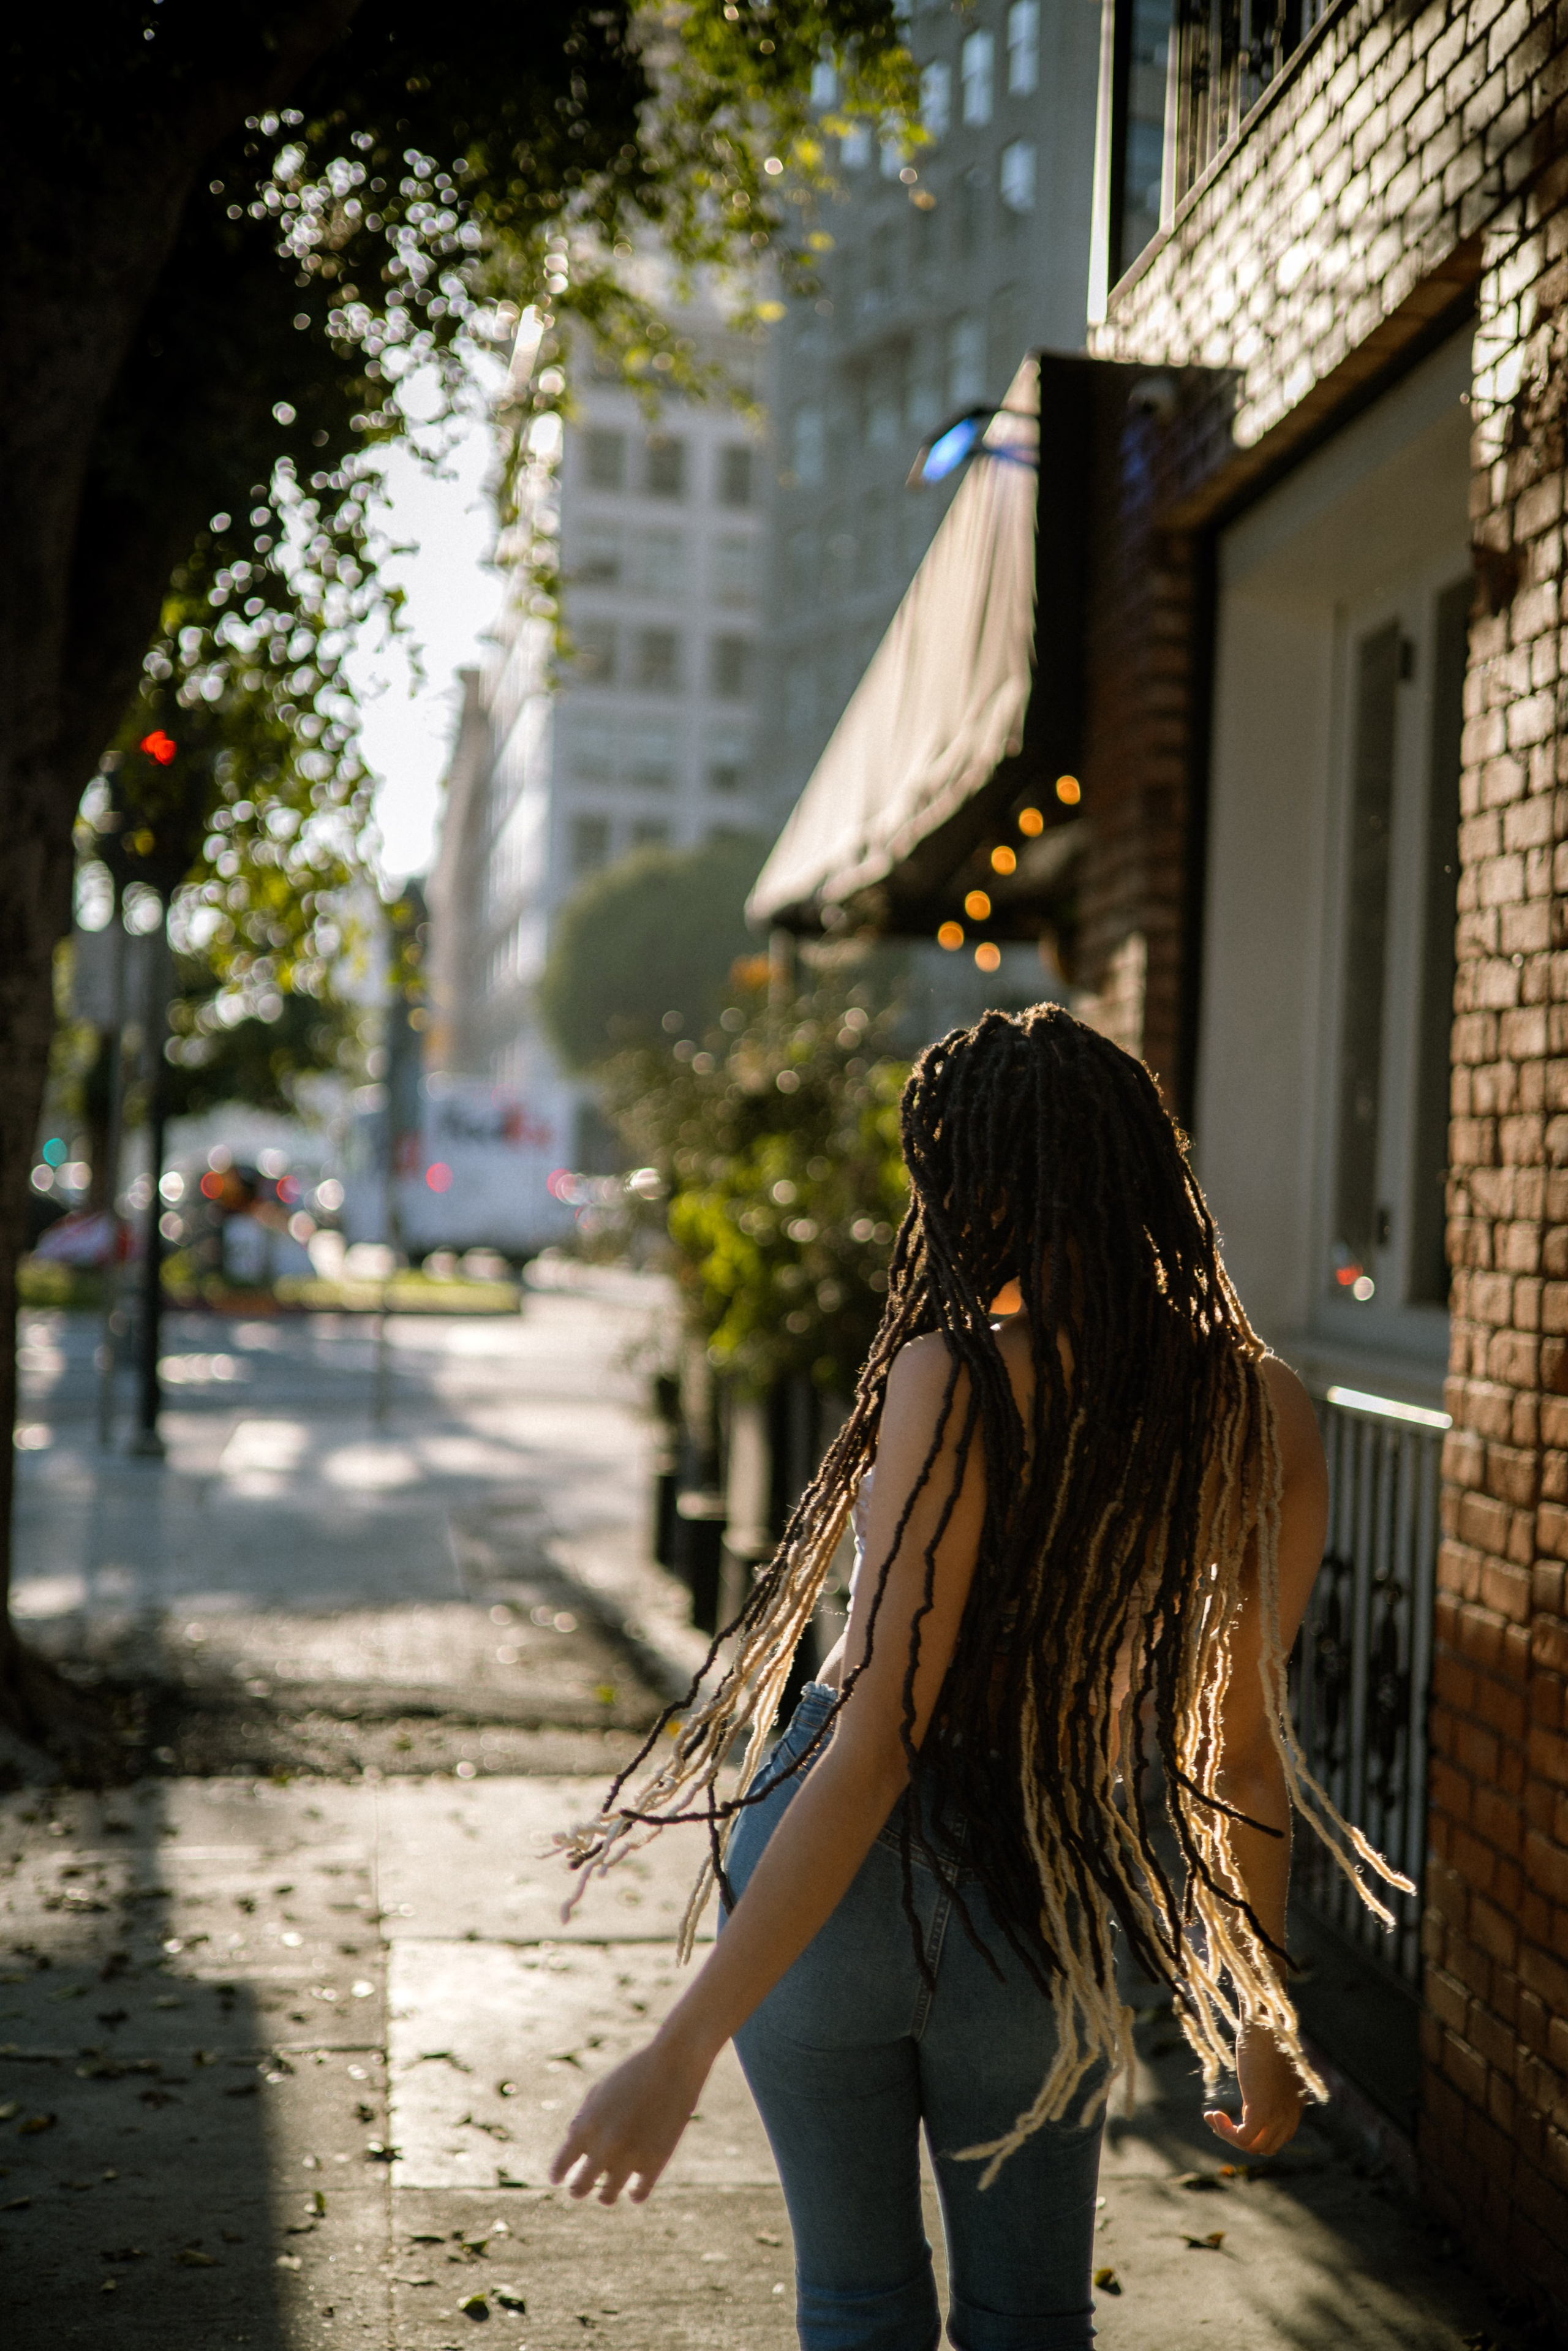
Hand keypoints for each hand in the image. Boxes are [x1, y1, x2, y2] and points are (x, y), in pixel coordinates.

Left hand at [549, 2031, 712, 2205]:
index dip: (558, 2174)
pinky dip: (635, 2195)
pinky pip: (639, 2193)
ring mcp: (630, 2156)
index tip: (557, 2180)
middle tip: (578, 2191)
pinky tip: (634, 2193)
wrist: (673, 2064)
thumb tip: (576, 2147)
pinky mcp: (655, 2162)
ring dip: (605, 2196)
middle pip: (581, 2186)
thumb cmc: (633, 2073)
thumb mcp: (600, 2091)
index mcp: (586, 2125)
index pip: (562, 2163)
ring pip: (608, 2195)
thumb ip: (584, 2120)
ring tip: (606, 2195)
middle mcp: (604, 2145)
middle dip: (577, 2190)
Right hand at [1203, 2022, 1304, 2158]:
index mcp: (1295, 2104)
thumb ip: (1267, 2080)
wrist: (1263, 2022)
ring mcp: (1278, 2114)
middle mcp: (1290, 2113)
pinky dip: (1225, 2132)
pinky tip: (1212, 2114)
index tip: (1235, 2114)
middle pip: (1268, 2147)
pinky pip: (1244, 2139)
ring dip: (1230, 2137)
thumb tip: (1254, 2084)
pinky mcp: (1262, 2110)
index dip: (1255, 2131)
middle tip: (1221, 2120)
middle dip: (1242, 2139)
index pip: (1279, 2136)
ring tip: (1213, 2117)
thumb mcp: (1269, 2063)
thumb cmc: (1264, 2033)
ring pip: (1255, 2147)